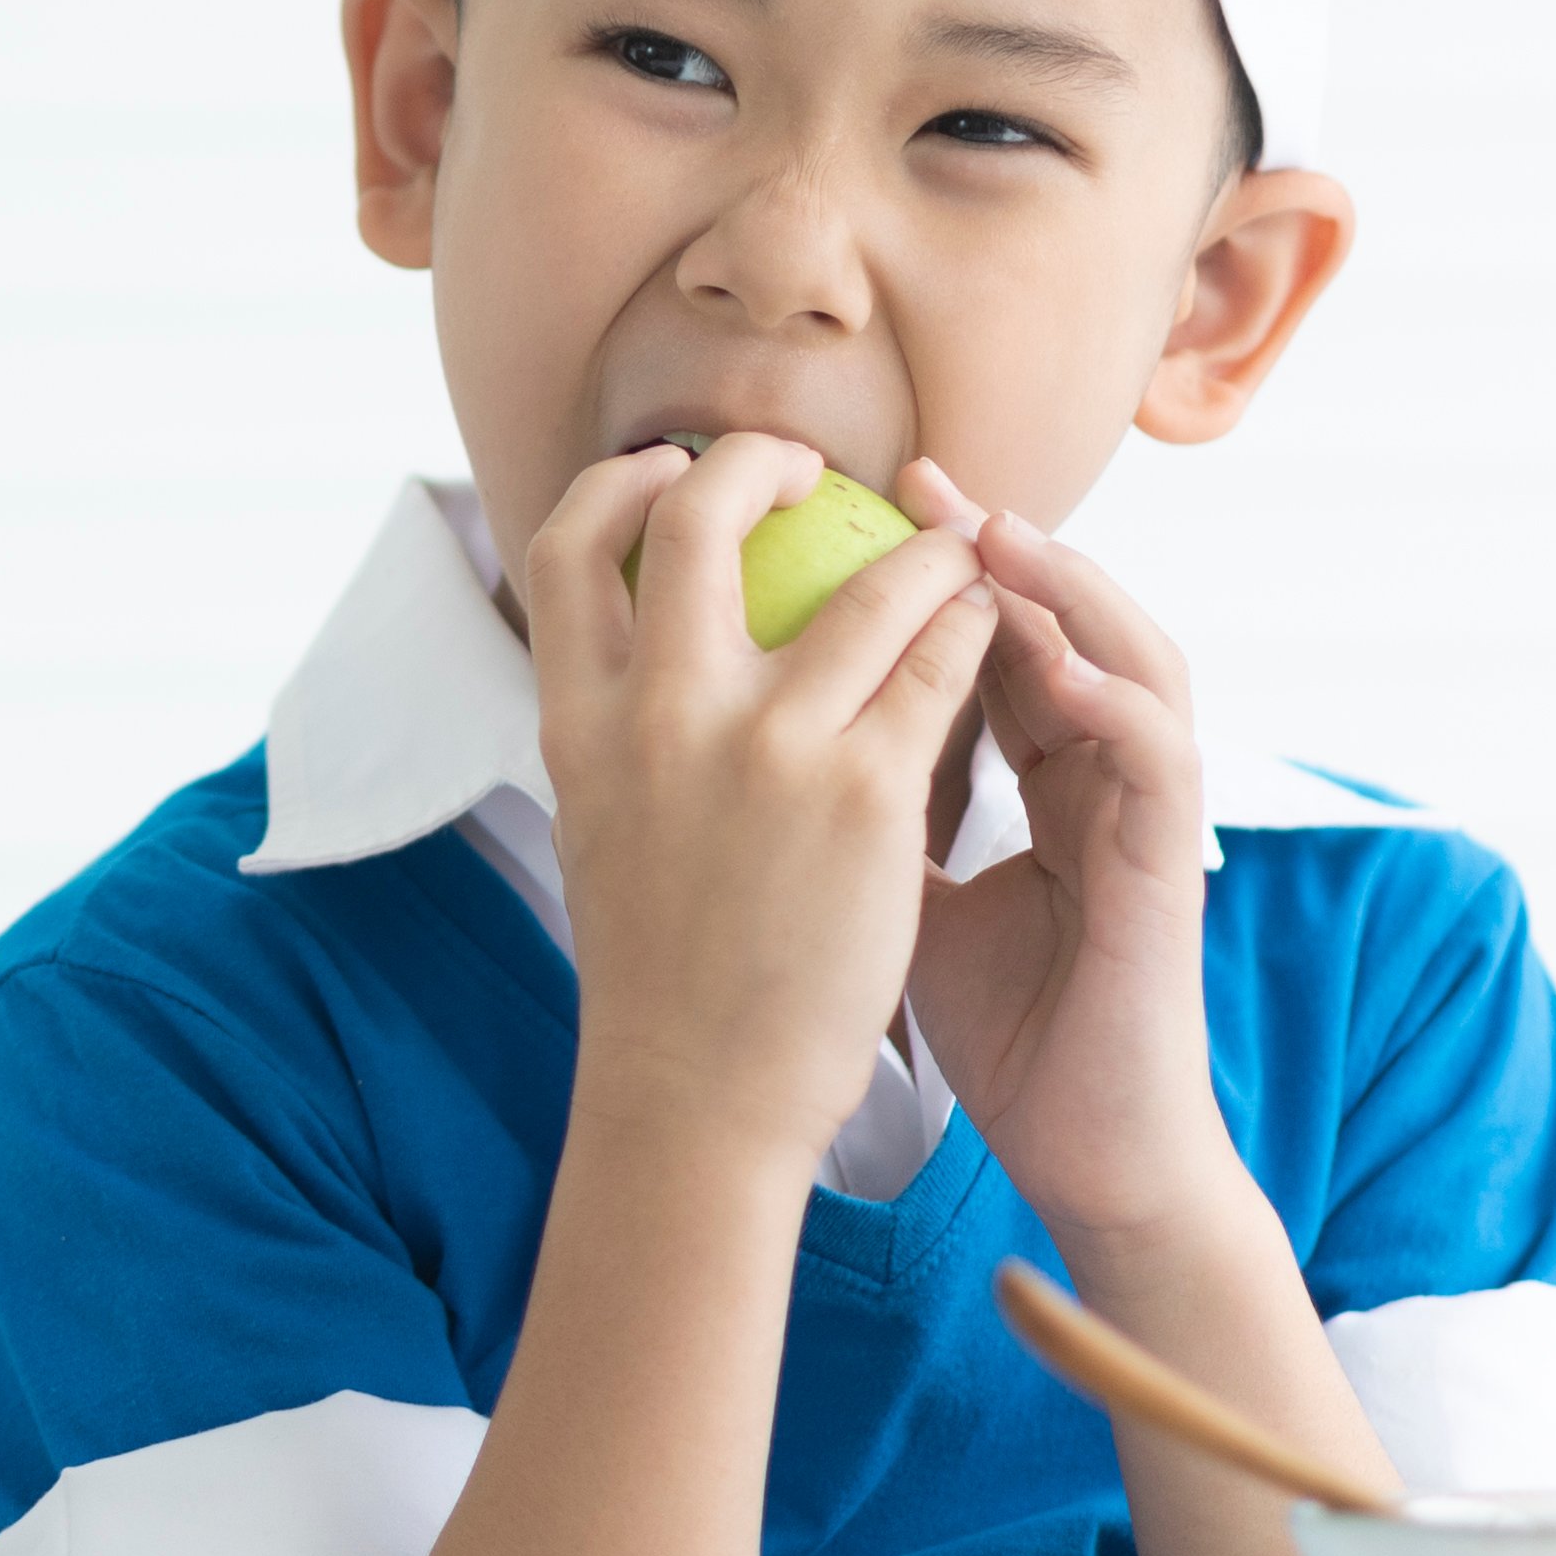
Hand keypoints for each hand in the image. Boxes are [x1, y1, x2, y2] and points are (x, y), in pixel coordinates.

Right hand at [518, 435, 1000, 1162]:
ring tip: (952, 559)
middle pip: (699, 519)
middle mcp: (662, 715)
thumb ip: (618, 728)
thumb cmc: (659, 970)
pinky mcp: (868, 795)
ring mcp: (769, 749)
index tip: (674, 473)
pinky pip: (941, 667)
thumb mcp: (600, 824)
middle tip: (815, 473)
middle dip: (759, 462)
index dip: (622, 484)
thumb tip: (637, 641)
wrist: (699, 1094)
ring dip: (923, 555)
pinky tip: (987, 636)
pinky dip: (971, 632)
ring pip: (869, 585)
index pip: (568, 546)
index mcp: (580, 723)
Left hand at [896, 477, 1246, 1245]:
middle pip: (1062, 618)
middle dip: (996, 539)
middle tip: (918, 475)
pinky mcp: (1173, 863)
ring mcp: (1146, 811)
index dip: (929, 568)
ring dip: (1067, 588)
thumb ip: (863, 810)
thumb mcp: (904, 896)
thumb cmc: (1003, 1027)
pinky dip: (1109, 698)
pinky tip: (1046, 663)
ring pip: (1130, 656)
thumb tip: (756, 742)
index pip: (991, 637)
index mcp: (1041, 770)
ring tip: (993, 532)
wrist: (1087, 1148)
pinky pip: (1157, 752)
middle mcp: (1099, 771)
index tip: (847, 505)